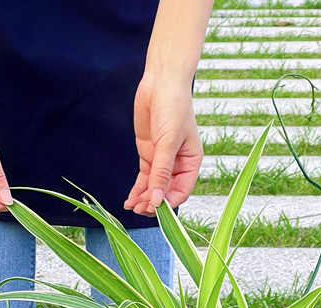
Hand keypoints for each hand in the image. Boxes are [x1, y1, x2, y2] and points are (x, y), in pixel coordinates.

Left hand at [124, 74, 202, 215]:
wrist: (161, 83)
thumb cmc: (173, 108)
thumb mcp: (168, 142)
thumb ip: (161, 172)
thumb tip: (157, 201)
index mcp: (191, 163)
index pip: (181, 191)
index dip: (168, 202)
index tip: (154, 208)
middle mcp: (178, 165)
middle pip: (165, 193)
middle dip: (152, 203)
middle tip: (139, 210)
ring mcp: (162, 161)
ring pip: (153, 188)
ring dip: (143, 199)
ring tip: (131, 207)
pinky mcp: (149, 155)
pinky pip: (144, 179)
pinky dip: (137, 190)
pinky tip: (129, 200)